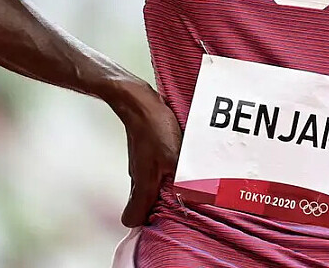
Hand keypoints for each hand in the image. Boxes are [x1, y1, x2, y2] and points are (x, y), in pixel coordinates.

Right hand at [106, 79, 182, 226]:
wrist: (138, 102)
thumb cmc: (154, 128)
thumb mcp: (175, 157)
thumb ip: (183, 181)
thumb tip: (197, 198)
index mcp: (142, 186)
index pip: (131, 220)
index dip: (146, 225)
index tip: (163, 222)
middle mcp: (138, 179)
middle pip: (143, 206)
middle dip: (160, 209)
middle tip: (179, 205)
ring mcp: (140, 165)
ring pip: (149, 187)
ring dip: (164, 190)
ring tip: (184, 185)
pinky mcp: (145, 152)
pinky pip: (154, 171)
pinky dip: (165, 173)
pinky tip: (180, 164)